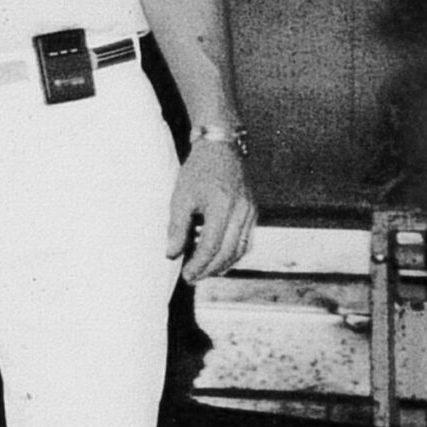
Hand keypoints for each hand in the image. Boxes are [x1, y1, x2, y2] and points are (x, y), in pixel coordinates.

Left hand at [165, 139, 255, 281]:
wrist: (221, 148)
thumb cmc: (198, 171)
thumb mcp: (181, 197)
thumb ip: (177, 228)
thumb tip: (172, 254)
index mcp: (221, 206)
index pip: (211, 246)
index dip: (198, 264)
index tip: (185, 275)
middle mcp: (241, 211)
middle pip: (228, 252)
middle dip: (209, 269)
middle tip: (192, 278)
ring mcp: (251, 212)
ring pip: (240, 250)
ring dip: (222, 265)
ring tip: (203, 272)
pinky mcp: (254, 212)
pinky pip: (246, 241)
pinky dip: (233, 254)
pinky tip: (218, 258)